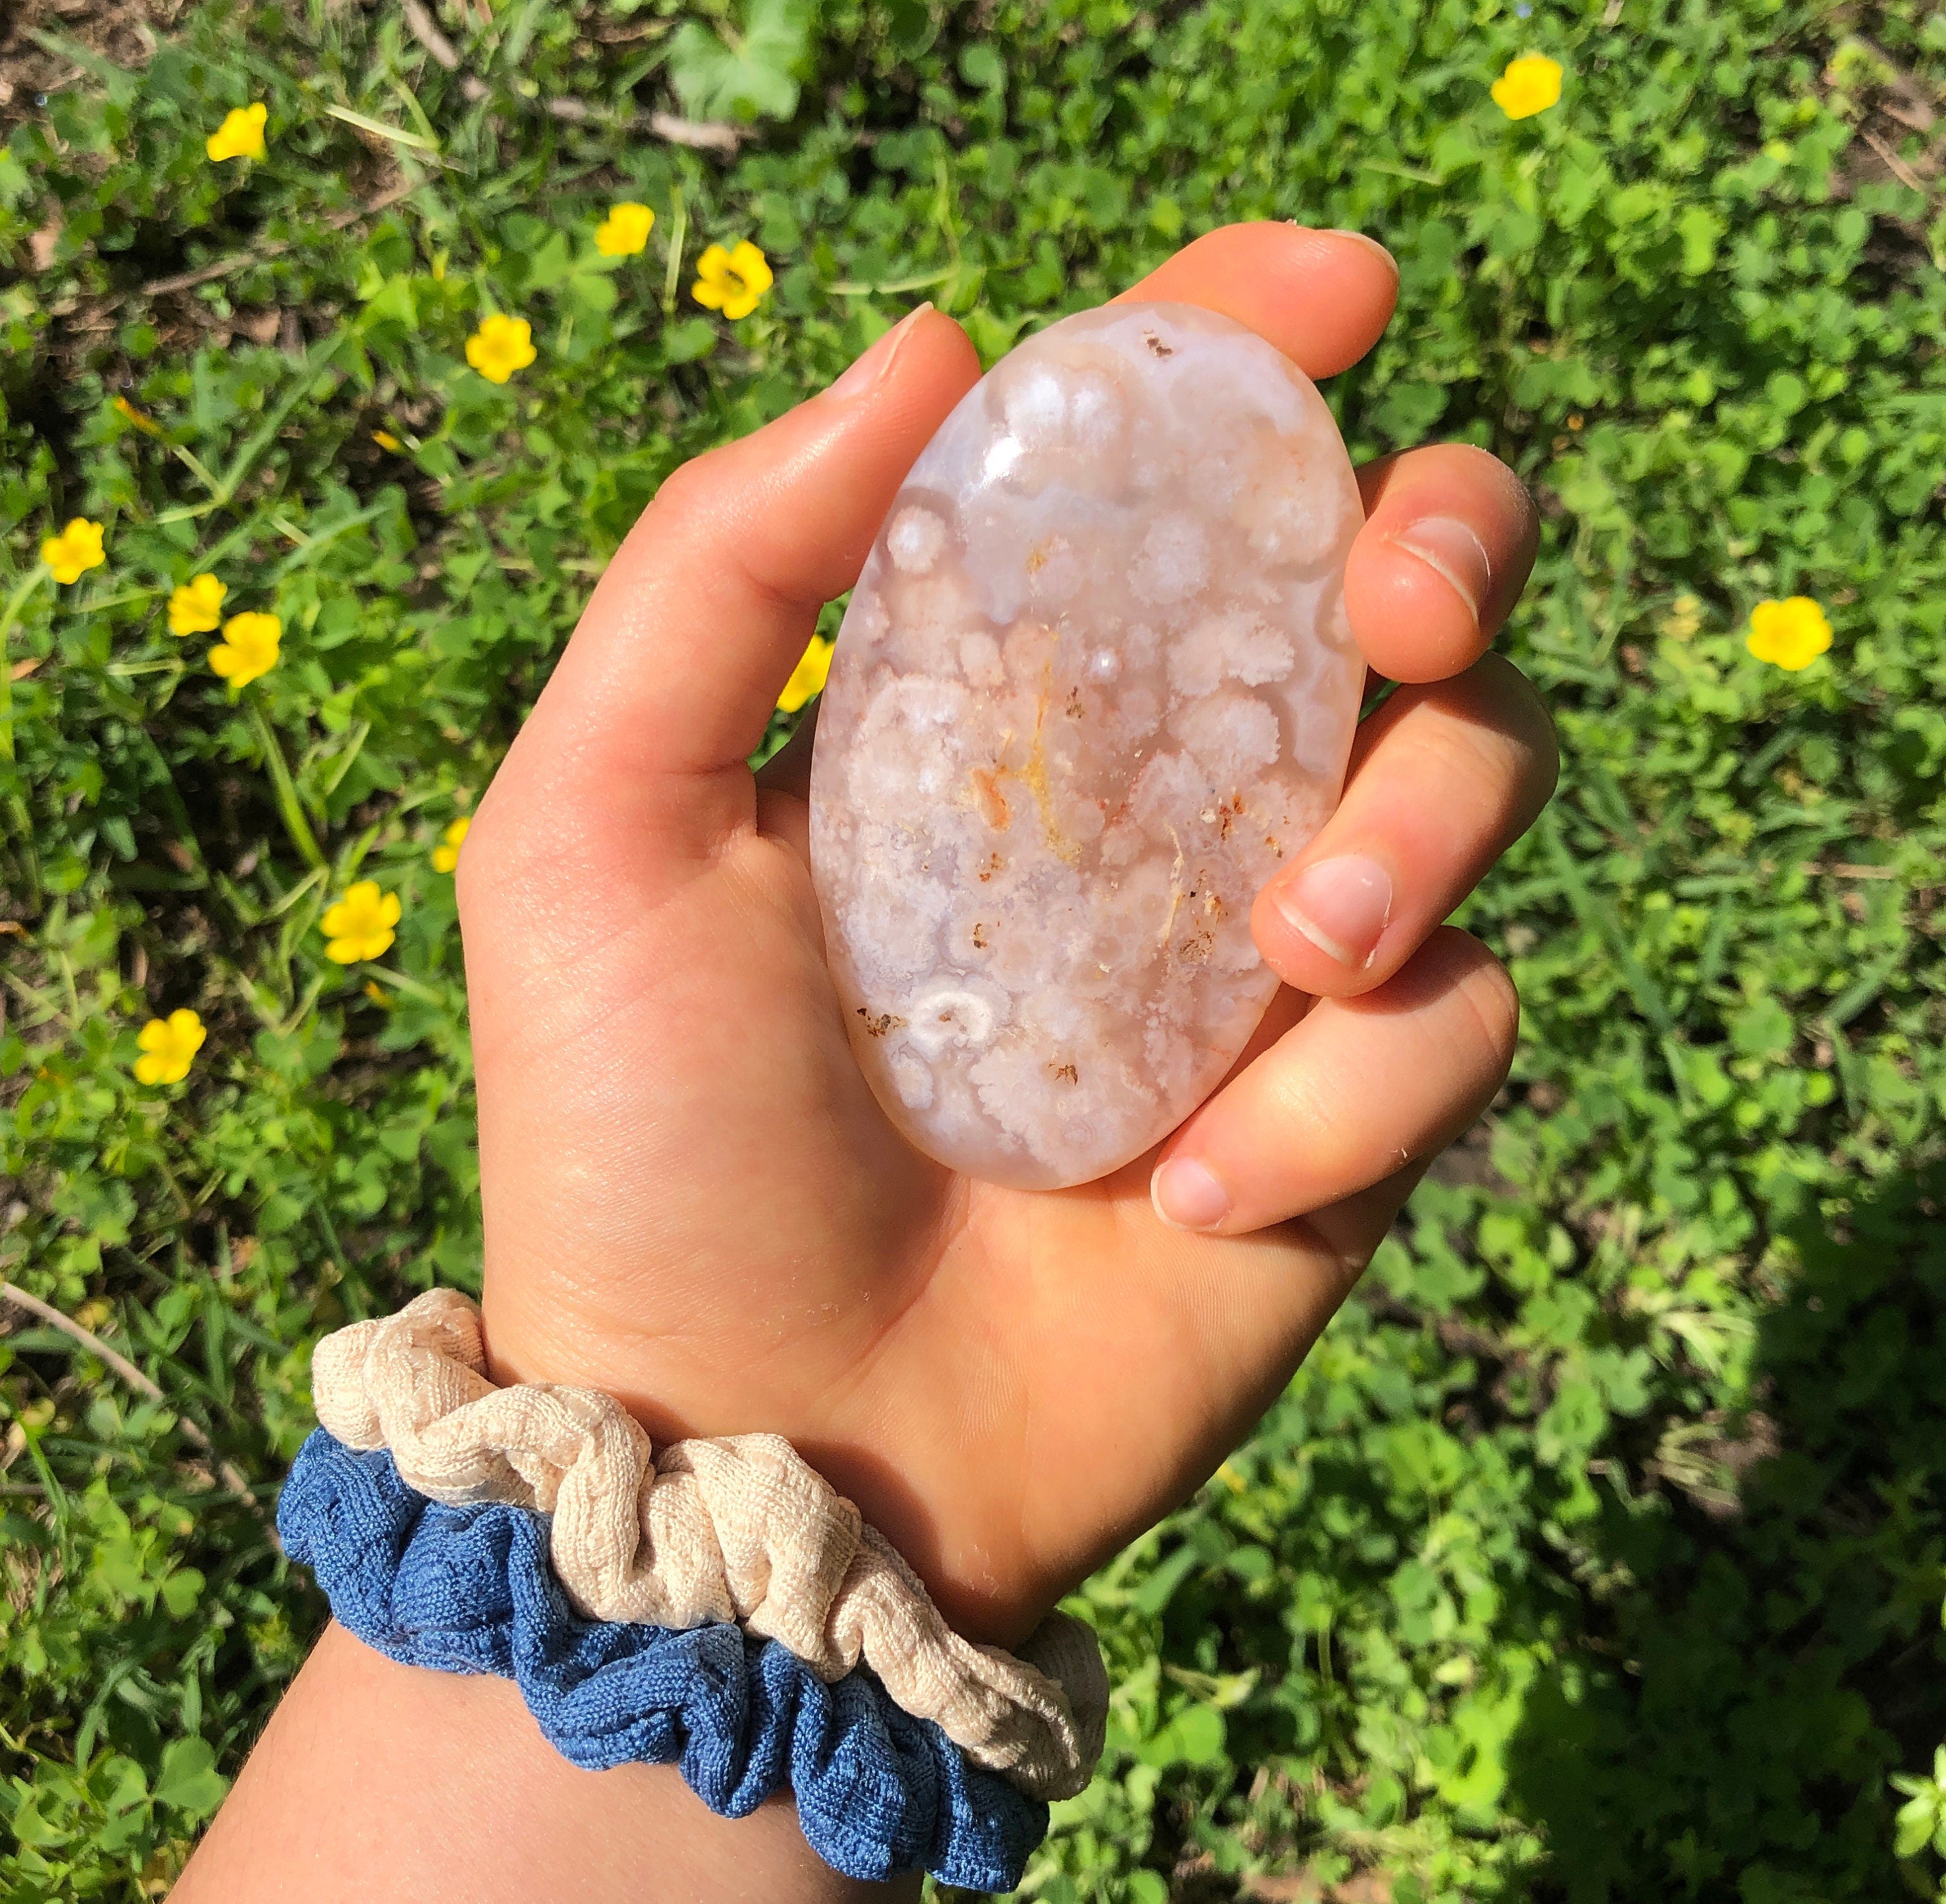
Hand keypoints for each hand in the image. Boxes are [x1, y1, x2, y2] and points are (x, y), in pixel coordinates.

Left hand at [458, 223, 1552, 1647]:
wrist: (757, 1448)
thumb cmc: (648, 1146)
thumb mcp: (596, 832)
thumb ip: (719, 568)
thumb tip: (931, 339)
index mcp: (990, 711)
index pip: (1151, 478)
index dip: (1248, 357)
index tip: (1333, 291)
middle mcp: (1149, 808)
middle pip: (1383, 592)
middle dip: (1440, 544)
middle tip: (1394, 604)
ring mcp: (1261, 965)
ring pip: (1471, 783)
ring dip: (1419, 832)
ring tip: (1284, 963)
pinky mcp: (1345, 1123)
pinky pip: (1454, 1034)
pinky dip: (1344, 1105)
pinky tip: (1174, 1200)